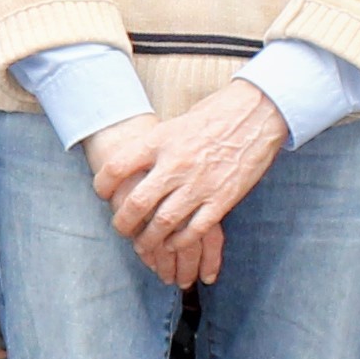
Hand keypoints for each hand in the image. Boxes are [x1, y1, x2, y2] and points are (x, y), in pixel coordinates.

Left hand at [88, 81, 281, 285]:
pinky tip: (172, 243)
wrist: (257, 114)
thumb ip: (155, 147)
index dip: (103, 185)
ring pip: (163, 223)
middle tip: (121, 228)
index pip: (116, 168)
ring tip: (143, 245)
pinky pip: (194, 230)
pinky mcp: (222, 199)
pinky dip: (179, 242)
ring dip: (148, 240)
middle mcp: (175, 165)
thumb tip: (132, 167)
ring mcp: (199, 184)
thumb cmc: (215, 115)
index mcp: (160, 142)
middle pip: (136, 203)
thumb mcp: (175, 124)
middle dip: (123, 223)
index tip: (103, 194)